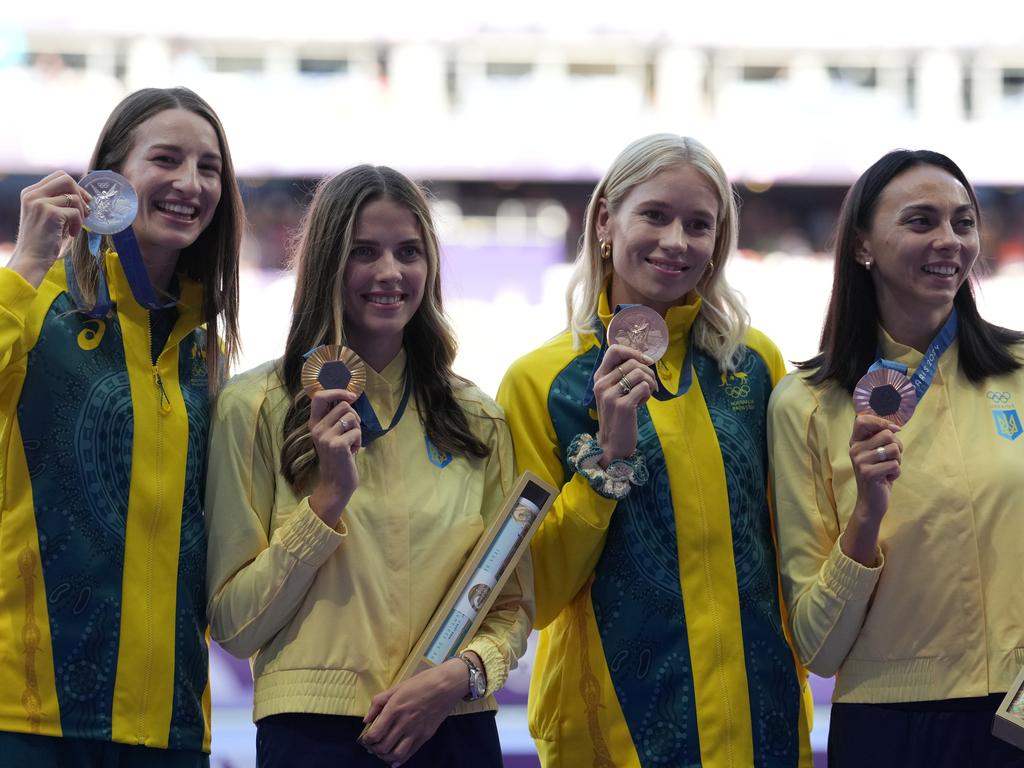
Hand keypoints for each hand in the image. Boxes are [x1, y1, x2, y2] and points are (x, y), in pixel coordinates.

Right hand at [7, 171, 90, 287]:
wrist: (31, 258)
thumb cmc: (42, 240)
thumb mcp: (46, 215)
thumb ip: (57, 202)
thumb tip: (83, 194)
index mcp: (31, 192)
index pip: (58, 176)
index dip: (76, 186)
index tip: (83, 201)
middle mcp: (33, 194)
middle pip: (66, 179)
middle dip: (81, 194)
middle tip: (85, 211)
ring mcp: (40, 202)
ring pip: (74, 197)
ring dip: (81, 214)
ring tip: (75, 227)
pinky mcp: (50, 213)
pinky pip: (76, 213)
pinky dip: (78, 224)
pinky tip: (72, 234)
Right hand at [307, 388, 360, 526]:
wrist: (336, 483)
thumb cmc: (340, 457)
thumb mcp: (333, 434)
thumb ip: (335, 417)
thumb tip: (348, 397)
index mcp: (314, 424)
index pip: (319, 397)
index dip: (336, 391)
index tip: (351, 396)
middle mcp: (316, 429)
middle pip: (344, 405)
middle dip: (354, 417)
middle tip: (351, 433)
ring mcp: (325, 437)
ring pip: (352, 417)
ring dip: (357, 430)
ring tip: (351, 443)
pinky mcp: (337, 445)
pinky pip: (357, 432)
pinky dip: (359, 441)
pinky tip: (352, 452)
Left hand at [360, 658, 467, 764]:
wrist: (446, 685)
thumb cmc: (421, 682)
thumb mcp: (397, 687)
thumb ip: (379, 702)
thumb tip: (366, 720)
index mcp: (394, 708)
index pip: (374, 734)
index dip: (367, 740)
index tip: (366, 738)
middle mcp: (404, 722)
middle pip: (383, 746)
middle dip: (374, 749)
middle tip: (372, 746)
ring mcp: (416, 731)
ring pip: (395, 754)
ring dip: (385, 756)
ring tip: (382, 752)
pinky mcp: (426, 736)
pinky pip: (410, 753)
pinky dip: (399, 760)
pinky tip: (394, 760)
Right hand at [593, 344, 658, 464]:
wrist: (612, 445)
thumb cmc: (617, 417)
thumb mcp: (613, 393)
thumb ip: (621, 376)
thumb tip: (643, 359)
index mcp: (599, 378)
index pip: (614, 350)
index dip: (633, 352)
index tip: (645, 362)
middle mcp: (602, 384)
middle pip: (632, 362)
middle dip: (648, 372)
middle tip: (650, 385)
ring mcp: (610, 395)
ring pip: (640, 373)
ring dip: (650, 383)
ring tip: (646, 395)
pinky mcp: (623, 405)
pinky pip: (644, 387)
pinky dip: (649, 394)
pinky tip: (642, 404)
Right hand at [842, 414, 902, 565]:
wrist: (871, 502)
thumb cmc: (879, 474)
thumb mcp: (877, 453)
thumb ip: (882, 439)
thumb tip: (896, 428)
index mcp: (855, 442)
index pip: (863, 420)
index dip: (881, 422)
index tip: (894, 430)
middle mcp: (855, 449)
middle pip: (887, 434)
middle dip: (897, 447)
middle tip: (890, 459)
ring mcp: (860, 461)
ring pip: (894, 449)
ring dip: (898, 460)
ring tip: (888, 469)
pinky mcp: (868, 473)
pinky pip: (895, 465)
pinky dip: (896, 473)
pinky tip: (887, 478)